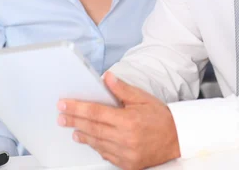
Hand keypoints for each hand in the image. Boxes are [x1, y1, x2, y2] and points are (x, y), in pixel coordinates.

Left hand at [57, 71, 180, 169]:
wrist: (177, 138)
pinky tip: (90, 139)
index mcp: (128, 121)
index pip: (96, 112)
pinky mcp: (127, 164)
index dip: (77, 108)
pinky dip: (96, 146)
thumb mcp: (142, 98)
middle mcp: (125, 139)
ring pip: (97, 143)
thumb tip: (107, 78)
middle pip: (92, 128)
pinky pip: (106, 155)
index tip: (64, 104)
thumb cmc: (160, 117)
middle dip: (74, 120)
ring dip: (82, 134)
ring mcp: (125, 154)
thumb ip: (122, 89)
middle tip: (61, 116)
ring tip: (72, 128)